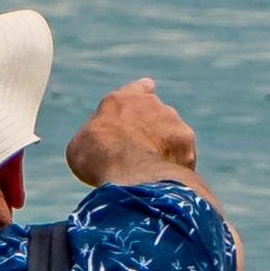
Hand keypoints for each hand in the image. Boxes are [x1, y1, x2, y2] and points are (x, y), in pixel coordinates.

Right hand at [65, 77, 199, 189]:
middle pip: (156, 116)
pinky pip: (182, 156)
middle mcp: (153, 104)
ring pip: (172, 136)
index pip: (138, 88)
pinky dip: (175, 167)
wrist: (130, 172)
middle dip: (151, 133)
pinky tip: (163, 181)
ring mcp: (173, 122)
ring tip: (149, 174)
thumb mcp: (82, 145)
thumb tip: (100, 149)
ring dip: (164, 150)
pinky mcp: (187, 144)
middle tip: (138, 157)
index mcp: (124, 99)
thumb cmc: (98, 157)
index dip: (142, 94)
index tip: (147, 93)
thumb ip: (97, 138)